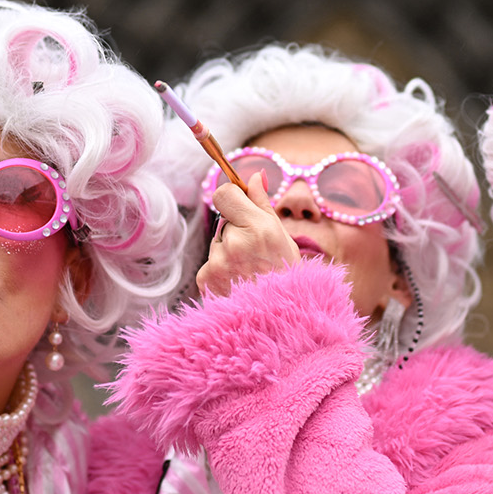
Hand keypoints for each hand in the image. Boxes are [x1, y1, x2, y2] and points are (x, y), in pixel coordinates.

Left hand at [195, 174, 301, 297]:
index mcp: (257, 228)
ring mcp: (217, 263)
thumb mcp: (282, 236)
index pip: (223, 194)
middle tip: (255, 252)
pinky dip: (221, 271)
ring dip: (229, 252)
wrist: (282, 318)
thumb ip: (263, 203)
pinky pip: (210, 264)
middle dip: (236, 230)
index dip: (231, 197)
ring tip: (249, 271)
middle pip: (223, 221)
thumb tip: (256, 175)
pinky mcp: (205, 280)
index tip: (240, 205)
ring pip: (218, 243)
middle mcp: (234, 244)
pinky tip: (239, 282)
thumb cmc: (287, 276)